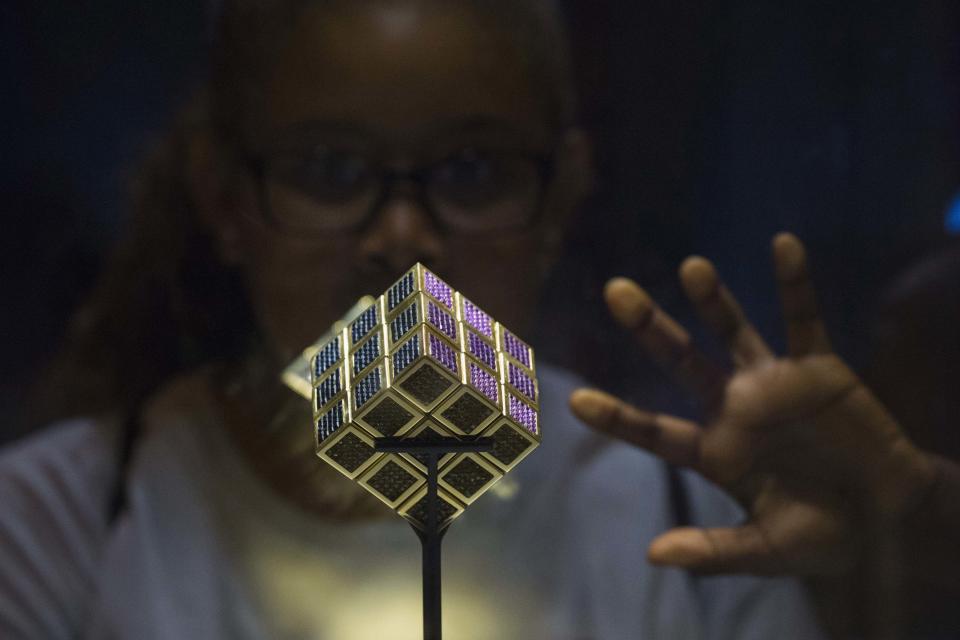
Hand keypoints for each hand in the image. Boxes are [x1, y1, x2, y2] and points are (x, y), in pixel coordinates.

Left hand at [569, 233, 935, 575]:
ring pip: (733, 331)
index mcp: (713, 451)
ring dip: (713, 299)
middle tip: (616, 291)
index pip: (655, 431)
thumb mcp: (767, 550)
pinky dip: (796, 283)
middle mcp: (734, 407)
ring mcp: (772, 383)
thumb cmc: (821, 535)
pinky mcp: (817, 367)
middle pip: (681, 361)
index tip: (575, 400)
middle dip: (651, 328)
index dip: (618, 416)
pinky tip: (784, 244)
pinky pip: (804, 319)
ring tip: (691, 267)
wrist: (885, 517)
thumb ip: (714, 551)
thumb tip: (653, 555)